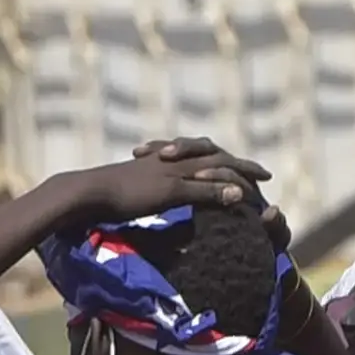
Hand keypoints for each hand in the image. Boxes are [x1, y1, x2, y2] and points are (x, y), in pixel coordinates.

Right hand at [75, 138, 270, 229]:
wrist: (89, 191)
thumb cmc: (106, 195)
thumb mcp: (136, 190)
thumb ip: (151, 190)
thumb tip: (158, 197)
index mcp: (166, 161)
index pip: (202, 155)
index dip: (225, 162)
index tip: (244, 170)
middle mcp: (172, 161)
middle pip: (216, 156)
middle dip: (241, 164)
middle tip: (265, 173)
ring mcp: (172, 172)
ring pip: (214, 168)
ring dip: (240, 174)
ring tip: (262, 183)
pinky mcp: (168, 188)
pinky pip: (201, 188)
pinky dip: (221, 191)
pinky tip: (240, 198)